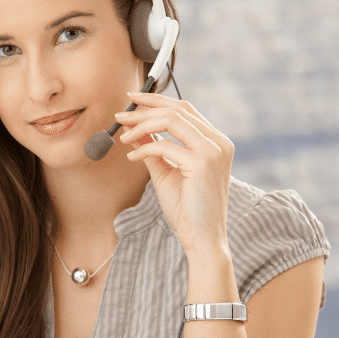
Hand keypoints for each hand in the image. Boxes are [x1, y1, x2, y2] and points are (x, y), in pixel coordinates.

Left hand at [114, 91, 233, 254]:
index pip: (185, 109)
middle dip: (144, 109)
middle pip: (177, 110)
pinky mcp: (202, 163)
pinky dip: (144, 148)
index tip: (132, 99)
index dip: (157, 100)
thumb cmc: (186, 208)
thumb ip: (153, 147)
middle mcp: (219, 142)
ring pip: (171, 120)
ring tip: (122, 135)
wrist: (201, 238)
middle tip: (119, 115)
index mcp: (215, 141)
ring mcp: (213, 151)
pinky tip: (131, 157)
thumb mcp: (166, 170)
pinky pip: (164, 146)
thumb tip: (134, 127)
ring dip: (142, 125)